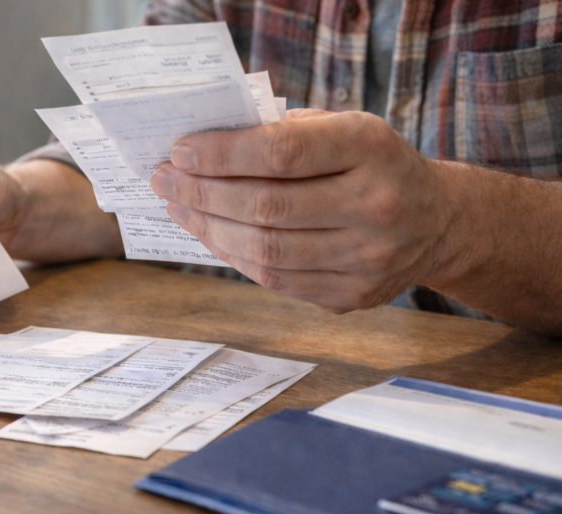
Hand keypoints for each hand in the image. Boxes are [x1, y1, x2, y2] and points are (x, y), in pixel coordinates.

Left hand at [149, 109, 461, 312]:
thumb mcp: (345, 128)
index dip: (222, 153)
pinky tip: (210, 235)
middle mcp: (375, 205)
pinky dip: (232, 256)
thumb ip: (284, 133)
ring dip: (208, 229)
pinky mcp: (352, 295)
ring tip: (179, 208)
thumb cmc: (373, 165)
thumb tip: (204, 149)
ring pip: (264, 250)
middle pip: (266, 206)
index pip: (281, 152)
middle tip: (164, 180)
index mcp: (371, 149)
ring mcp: (367, 258)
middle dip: (202, 193)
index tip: (179, 151)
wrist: (439, 223)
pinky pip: (275, 279)